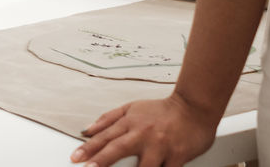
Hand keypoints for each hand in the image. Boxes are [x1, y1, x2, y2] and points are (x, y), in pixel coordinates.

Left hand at [70, 94, 216, 166]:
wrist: (194, 108)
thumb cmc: (162, 111)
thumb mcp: (131, 108)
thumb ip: (108, 119)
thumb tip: (87, 130)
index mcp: (131, 122)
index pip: (105, 136)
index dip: (88, 148)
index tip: (76, 157)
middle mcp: (143, 134)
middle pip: (118, 149)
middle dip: (101, 161)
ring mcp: (160, 147)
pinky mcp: (177, 157)